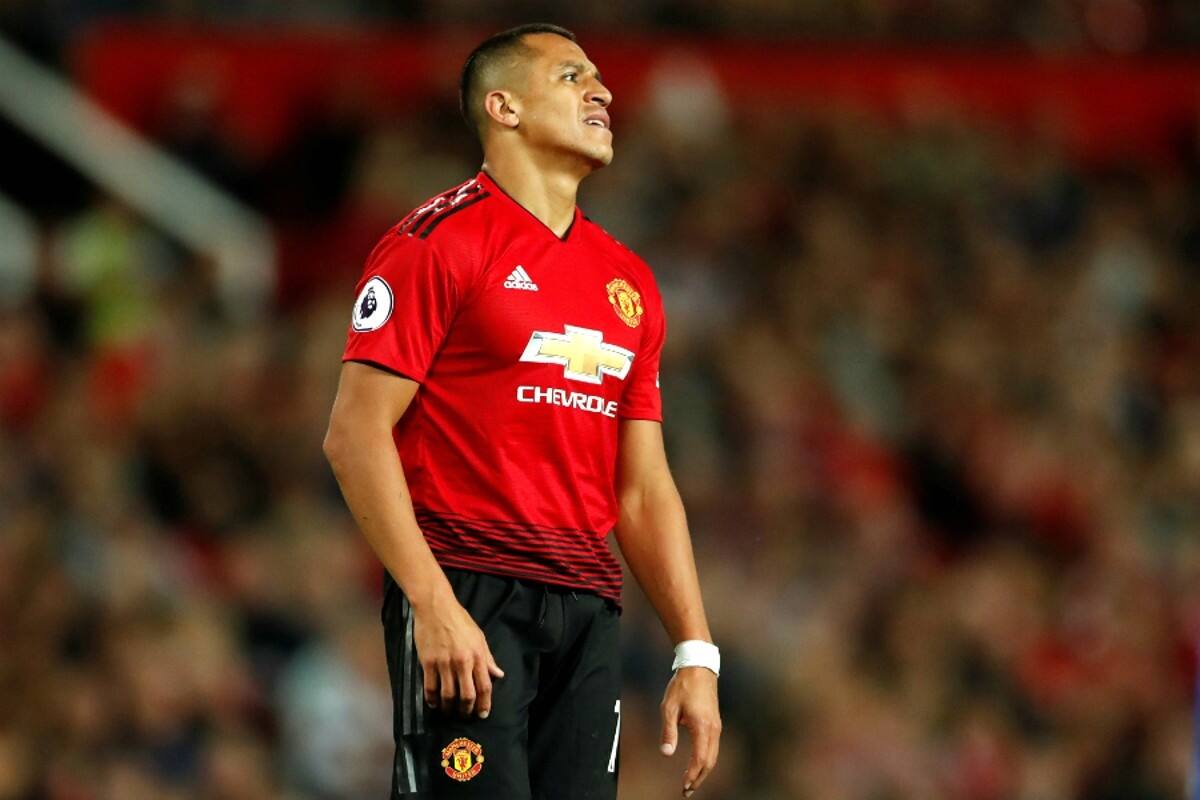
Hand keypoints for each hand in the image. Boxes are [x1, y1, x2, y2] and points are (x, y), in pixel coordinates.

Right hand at [413, 592, 504, 717]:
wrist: (436, 607)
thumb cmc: (460, 620)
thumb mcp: (479, 637)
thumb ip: (488, 658)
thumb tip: (499, 674)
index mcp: (477, 655)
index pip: (484, 686)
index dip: (484, 704)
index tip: (483, 714)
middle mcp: (462, 662)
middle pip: (467, 695)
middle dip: (467, 710)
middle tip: (465, 715)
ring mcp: (444, 663)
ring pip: (448, 695)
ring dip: (449, 708)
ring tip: (449, 712)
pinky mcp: (428, 662)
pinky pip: (430, 687)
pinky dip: (432, 700)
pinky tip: (434, 704)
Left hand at [659, 667, 720, 796]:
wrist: (698, 667)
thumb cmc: (683, 686)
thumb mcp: (669, 708)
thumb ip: (668, 732)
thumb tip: (666, 753)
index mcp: (702, 727)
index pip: (700, 759)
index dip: (692, 775)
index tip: (684, 786)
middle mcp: (713, 729)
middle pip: (710, 762)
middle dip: (699, 778)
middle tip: (687, 790)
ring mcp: (716, 726)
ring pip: (713, 755)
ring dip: (704, 770)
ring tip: (692, 781)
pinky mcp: (715, 722)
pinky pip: (713, 747)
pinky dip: (707, 759)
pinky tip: (699, 763)